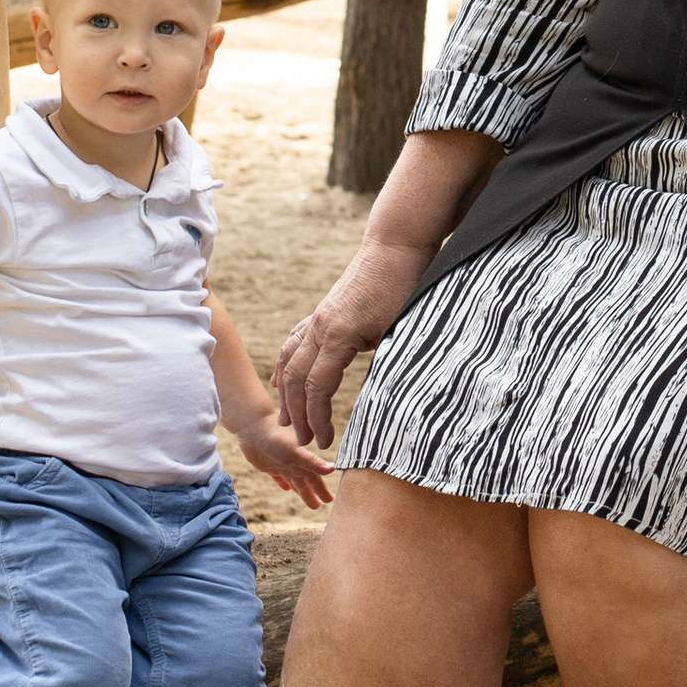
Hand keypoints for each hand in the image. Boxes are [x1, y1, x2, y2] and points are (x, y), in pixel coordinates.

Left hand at [235, 415, 335, 509]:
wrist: (253, 427)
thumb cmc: (275, 438)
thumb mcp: (295, 453)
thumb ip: (312, 462)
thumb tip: (333, 469)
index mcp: (301, 462)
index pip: (315, 480)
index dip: (322, 490)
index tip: (331, 501)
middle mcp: (293, 464)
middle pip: (305, 482)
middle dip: (314, 493)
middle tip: (320, 505)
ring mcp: (281, 465)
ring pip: (294, 481)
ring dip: (301, 490)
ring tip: (308, 500)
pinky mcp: (268, 465)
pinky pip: (278, 477)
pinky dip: (283, 483)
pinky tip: (285, 488)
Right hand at [275, 237, 435, 448]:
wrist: (395, 245)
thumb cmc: (405, 285)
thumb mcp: (402, 327)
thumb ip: (387, 360)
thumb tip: (384, 397)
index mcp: (340, 333)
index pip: (318, 386)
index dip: (318, 417)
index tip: (326, 441)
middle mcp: (322, 326)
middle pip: (297, 377)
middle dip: (297, 413)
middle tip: (303, 441)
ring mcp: (319, 317)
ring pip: (290, 359)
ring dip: (286, 392)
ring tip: (286, 419)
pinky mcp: (323, 312)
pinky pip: (295, 342)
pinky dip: (285, 364)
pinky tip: (281, 379)